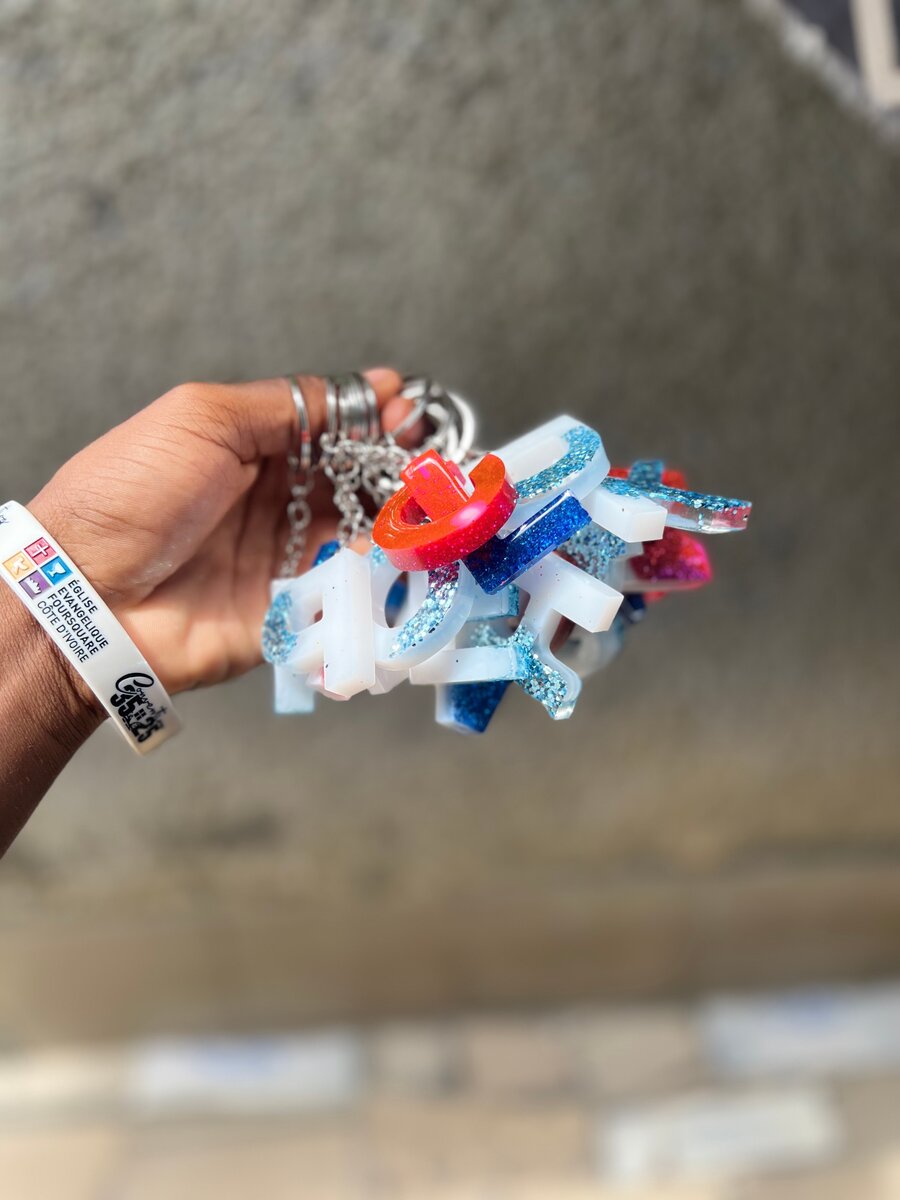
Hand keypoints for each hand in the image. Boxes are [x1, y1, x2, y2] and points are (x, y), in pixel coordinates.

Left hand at [28, 369, 405, 698]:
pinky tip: (398, 547)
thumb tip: (360, 390)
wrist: (88, 594)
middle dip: (393, 463)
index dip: (368, 416)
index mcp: (247, 449)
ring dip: (394, 513)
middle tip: (427, 454)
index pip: (325, 427)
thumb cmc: (132, 493)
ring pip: (357, 531)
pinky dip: (376, 570)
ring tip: (424, 497)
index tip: (406, 408)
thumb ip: (285, 404)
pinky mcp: (290, 610)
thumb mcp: (203, 418)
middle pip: (350, 478)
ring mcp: (282, 556)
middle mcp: (270, 501)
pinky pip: (345, 590)